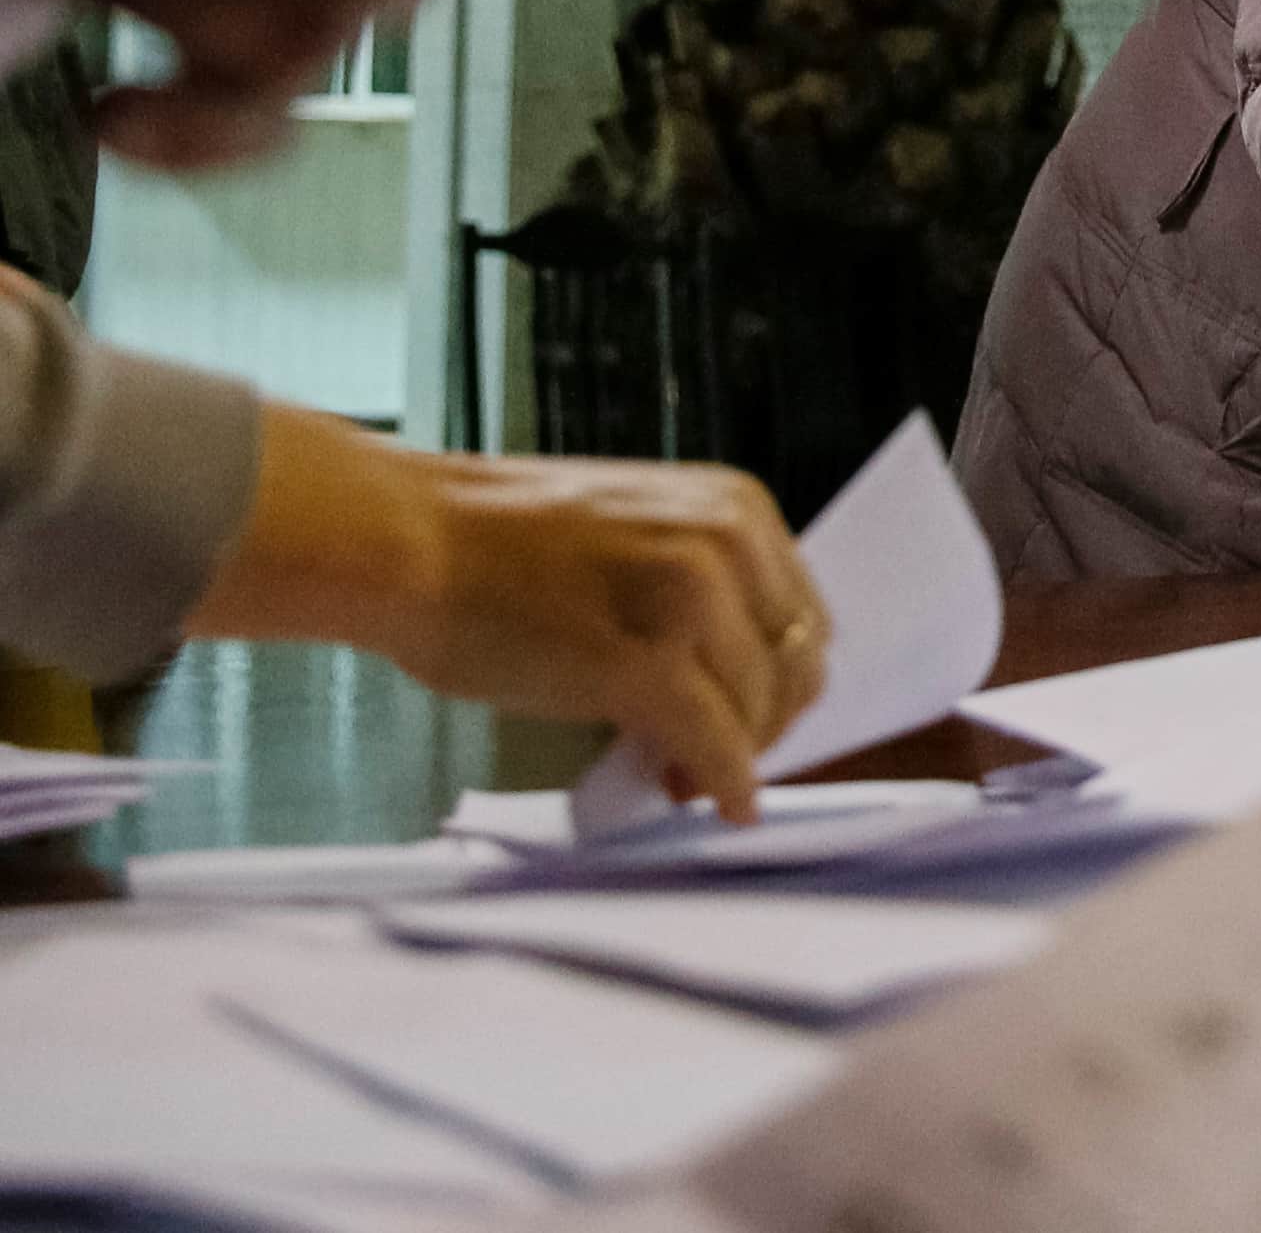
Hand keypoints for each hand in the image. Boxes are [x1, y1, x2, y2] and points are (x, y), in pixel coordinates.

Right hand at [188, 406, 829, 823]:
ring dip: (734, 759)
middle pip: (793, 666)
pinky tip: (716, 805)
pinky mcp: (644, 665)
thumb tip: (729, 672)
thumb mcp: (634, 535)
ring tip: (683, 778)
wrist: (408, 542)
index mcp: (733, 507)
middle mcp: (728, 544)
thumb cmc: (493, 547)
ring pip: (758, 711)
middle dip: (766, 724)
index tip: (752, 716)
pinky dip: (726, 786)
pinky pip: (716, 746)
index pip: (801, 614)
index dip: (779, 679)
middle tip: (720, 759)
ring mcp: (690, 601)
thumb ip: (696, 587)